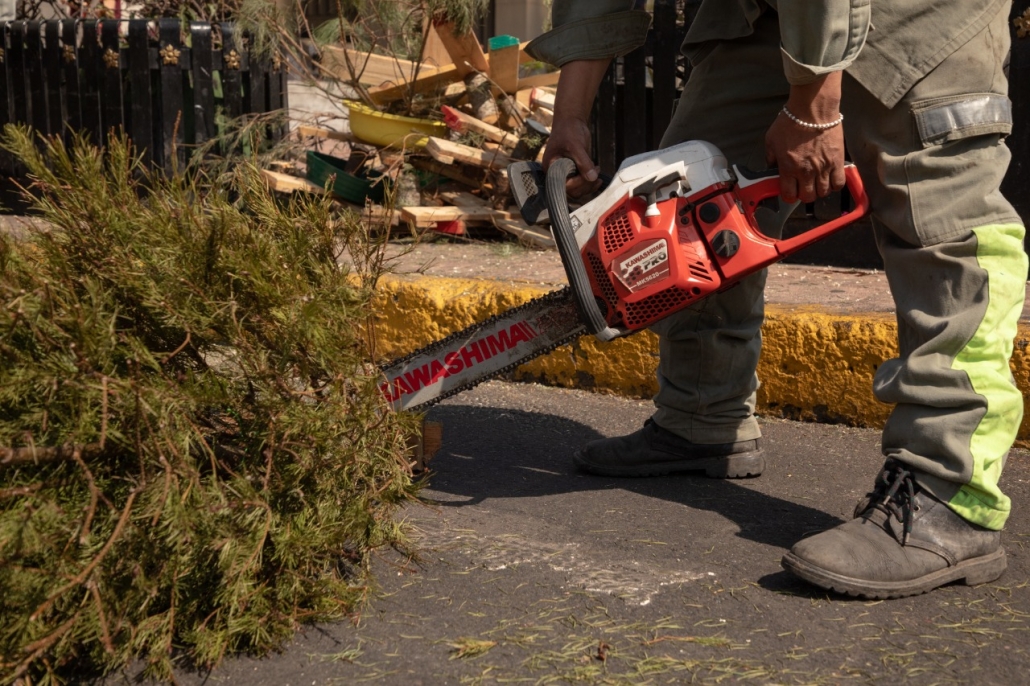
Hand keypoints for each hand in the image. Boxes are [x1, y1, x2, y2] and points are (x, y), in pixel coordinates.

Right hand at [542, 114, 601, 197]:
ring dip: (589, 184)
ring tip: (597, 171)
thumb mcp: (576, 145)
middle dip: (585, 185)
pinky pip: (582, 183)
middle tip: (596, 172)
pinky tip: (597, 173)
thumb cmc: (568, 130)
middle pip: (571, 191)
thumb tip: (593, 178)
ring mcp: (566, 173)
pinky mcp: (575, 171)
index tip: (588, 173)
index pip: (563, 185)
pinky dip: (591, 182)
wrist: (571, 120)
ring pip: (578, 189)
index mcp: (551, 169)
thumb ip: (583, 162)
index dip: (577, 183)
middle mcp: (557, 174)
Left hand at [764, 73, 845, 203]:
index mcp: (788, 168)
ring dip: (819, 190)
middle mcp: (806, 172)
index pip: (789, 195)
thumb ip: (770, 157)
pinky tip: (830, 178)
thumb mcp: (771, 140)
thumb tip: (772, 167)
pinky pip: (839, 183)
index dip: (789, 196)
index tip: (790, 191)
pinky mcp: (837, 161)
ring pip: (823, 193)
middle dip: (804, 195)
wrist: (813, 109)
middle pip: (808, 197)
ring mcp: (823, 168)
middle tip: (804, 186)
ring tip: (817, 182)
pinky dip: (835, 185)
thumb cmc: (790, 122)